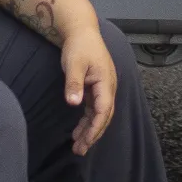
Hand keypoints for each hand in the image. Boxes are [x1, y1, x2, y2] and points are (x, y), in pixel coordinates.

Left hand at [60, 30, 117, 153]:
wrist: (82, 31)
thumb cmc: (78, 46)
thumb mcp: (73, 64)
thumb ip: (74, 84)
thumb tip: (74, 104)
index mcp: (106, 83)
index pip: (103, 110)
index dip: (95, 128)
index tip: (86, 141)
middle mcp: (108, 88)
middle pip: (104, 116)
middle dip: (93, 134)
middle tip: (80, 150)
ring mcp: (103, 88)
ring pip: (99, 114)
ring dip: (90, 130)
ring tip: (78, 145)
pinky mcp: (96, 88)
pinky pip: (94, 109)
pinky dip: (88, 121)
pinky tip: (78, 130)